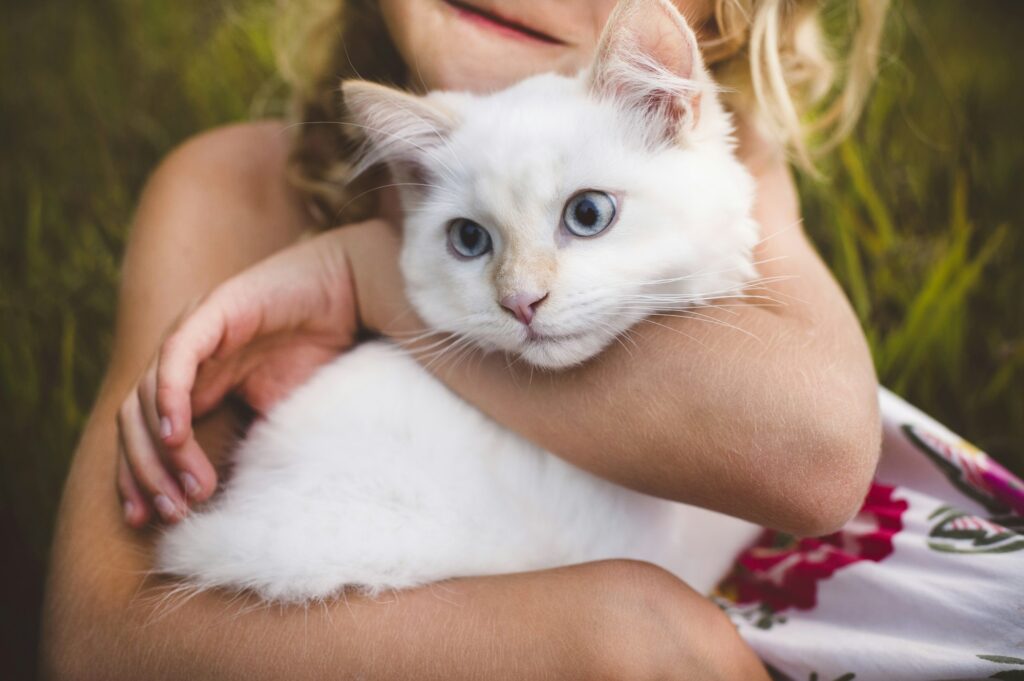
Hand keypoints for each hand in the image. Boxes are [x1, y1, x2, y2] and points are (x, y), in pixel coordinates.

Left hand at [116, 224, 373, 525]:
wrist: (352, 293)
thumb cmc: (325, 352)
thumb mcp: (286, 415)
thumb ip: (257, 447)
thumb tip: (245, 506)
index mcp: (198, 382)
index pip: (145, 434)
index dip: (140, 478)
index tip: (154, 520)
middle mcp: (186, 360)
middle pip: (133, 421)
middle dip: (145, 474)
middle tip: (172, 513)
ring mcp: (194, 334)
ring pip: (144, 397)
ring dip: (159, 450)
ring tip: (190, 489)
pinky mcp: (212, 312)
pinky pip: (176, 358)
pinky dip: (169, 397)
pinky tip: (177, 434)